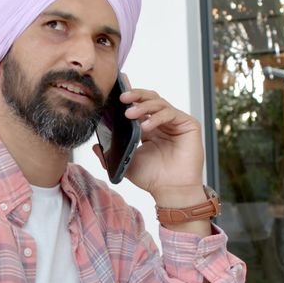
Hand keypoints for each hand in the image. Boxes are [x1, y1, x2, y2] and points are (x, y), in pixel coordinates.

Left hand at [92, 87, 205, 205]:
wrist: (171, 191)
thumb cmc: (153, 178)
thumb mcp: (126, 163)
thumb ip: (110, 155)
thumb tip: (94, 147)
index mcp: (149, 127)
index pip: (139, 105)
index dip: (130, 96)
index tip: (115, 91)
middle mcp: (163, 122)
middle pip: (150, 98)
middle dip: (135, 95)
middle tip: (121, 97)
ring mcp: (176, 122)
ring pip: (159, 103)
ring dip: (143, 106)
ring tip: (129, 114)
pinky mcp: (189, 124)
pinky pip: (170, 113)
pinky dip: (156, 117)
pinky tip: (146, 126)